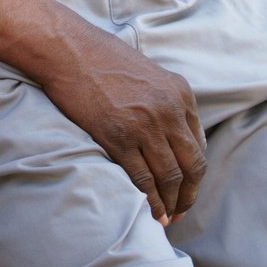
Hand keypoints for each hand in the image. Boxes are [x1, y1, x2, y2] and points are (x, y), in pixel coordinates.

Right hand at [39, 30, 207, 224]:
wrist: (68, 48)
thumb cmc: (101, 57)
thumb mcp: (148, 73)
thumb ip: (165, 101)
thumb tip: (170, 136)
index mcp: (180, 92)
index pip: (198, 144)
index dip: (195, 173)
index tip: (187, 188)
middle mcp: (169, 110)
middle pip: (191, 165)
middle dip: (189, 194)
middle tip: (182, 210)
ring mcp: (145, 125)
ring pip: (170, 176)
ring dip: (172, 202)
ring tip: (167, 218)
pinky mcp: (119, 137)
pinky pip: (143, 178)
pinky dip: (150, 200)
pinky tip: (151, 211)